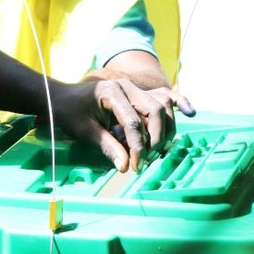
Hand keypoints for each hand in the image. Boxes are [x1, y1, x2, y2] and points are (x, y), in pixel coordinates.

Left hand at [50, 79, 194, 170]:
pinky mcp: (140, 94)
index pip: (133, 121)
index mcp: (111, 92)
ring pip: (163, 106)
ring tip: (157, 151)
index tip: (136, 166)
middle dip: (155, 139)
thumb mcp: (84, 131)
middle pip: (155, 111)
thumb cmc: (71, 113)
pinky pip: (164, 96)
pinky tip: (190, 112)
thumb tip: (125, 166)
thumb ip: (107, 147)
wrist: (63, 98)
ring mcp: (136, 88)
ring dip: (166, 129)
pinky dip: (179, 103)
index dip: (138, 146)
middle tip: (147, 160)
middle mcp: (127, 87)